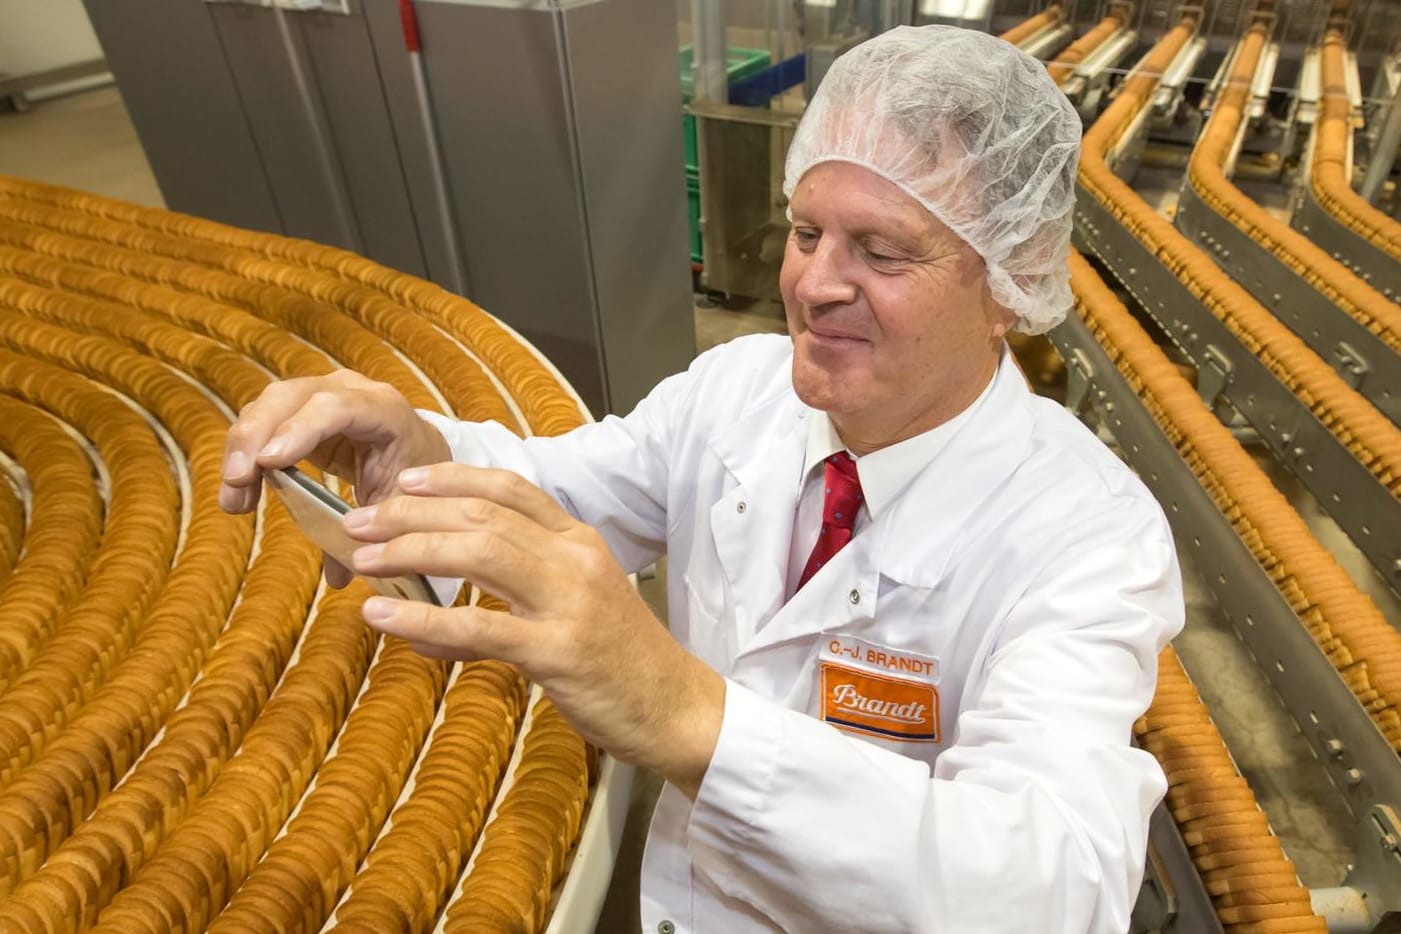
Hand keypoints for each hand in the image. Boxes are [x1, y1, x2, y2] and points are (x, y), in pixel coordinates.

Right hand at [219, 369, 450, 514]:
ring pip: (268, 405)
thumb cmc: (413, 478)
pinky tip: (240, 489)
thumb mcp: (401, 504)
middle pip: (290, 398)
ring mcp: (322, 391)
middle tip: (235, 483)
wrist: (417, 449)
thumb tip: (339, 578)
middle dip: (255, 437)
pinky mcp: (300, 405)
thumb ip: (372, 535)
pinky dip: (246, 452)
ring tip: (234, 500)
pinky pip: (264, 419)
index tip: (268, 462)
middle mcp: (350, 390)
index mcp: (385, 411)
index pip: (338, 409)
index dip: (301, 430)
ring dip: (243, 449)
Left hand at [343, 463, 724, 796]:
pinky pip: (480, 626)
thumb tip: (432, 623)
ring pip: (479, 554)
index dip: (452, 478)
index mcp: (580, 541)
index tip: (405, 480)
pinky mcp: (558, 651)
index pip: (510, 489)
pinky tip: (384, 616)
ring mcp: (569, 602)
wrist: (678, 709)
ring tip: (363, 558)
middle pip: (483, 515)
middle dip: (411, 513)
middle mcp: (574, 559)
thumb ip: (511, 603)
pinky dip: (424, 617)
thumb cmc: (624, 662)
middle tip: (360, 520)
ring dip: (411, 550)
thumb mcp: (576, 611)